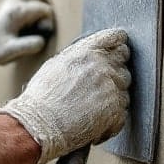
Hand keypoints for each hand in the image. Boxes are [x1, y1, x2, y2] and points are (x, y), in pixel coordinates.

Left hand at [0, 0, 54, 70]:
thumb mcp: (10, 52)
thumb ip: (29, 46)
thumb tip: (42, 41)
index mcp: (17, 11)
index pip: (45, 10)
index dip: (48, 23)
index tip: (41, 35)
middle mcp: (15, 2)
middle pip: (42, 1)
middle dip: (45, 15)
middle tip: (40, 30)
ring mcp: (11, 2)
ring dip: (39, 11)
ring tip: (36, 27)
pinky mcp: (9, 5)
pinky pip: (28, 1)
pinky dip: (33, 9)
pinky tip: (30, 22)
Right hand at [0, 29, 130, 163]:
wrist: (39, 125)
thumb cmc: (41, 98)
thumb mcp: (56, 64)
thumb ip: (79, 55)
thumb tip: (91, 54)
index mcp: (87, 51)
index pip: (116, 38)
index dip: (118, 45)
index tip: (117, 51)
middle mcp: (102, 67)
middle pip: (124, 64)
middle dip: (114, 73)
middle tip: (98, 86)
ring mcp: (111, 89)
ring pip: (124, 89)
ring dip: (112, 97)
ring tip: (90, 107)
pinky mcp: (115, 111)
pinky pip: (122, 112)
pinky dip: (111, 119)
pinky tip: (93, 120)